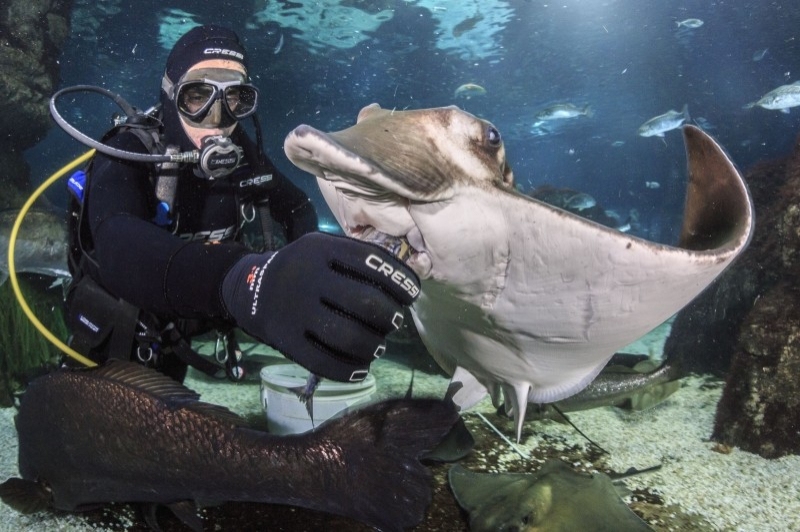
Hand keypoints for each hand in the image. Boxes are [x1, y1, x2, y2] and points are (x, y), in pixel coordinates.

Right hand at [221, 232, 419, 380]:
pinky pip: (325, 363)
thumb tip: (404, 284)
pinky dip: (350, 370)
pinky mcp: (287, 342)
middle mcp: (307, 278)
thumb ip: (357, 259)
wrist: (250, 289)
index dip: (398, 279)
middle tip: (394, 322)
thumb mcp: (322, 249)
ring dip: (374, 345)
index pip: (370, 261)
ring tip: (379, 345)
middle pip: (364, 302)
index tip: (412, 294)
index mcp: (319, 249)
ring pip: (349, 337)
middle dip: (390, 316)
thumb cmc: (302, 269)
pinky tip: (361, 368)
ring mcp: (295, 312)